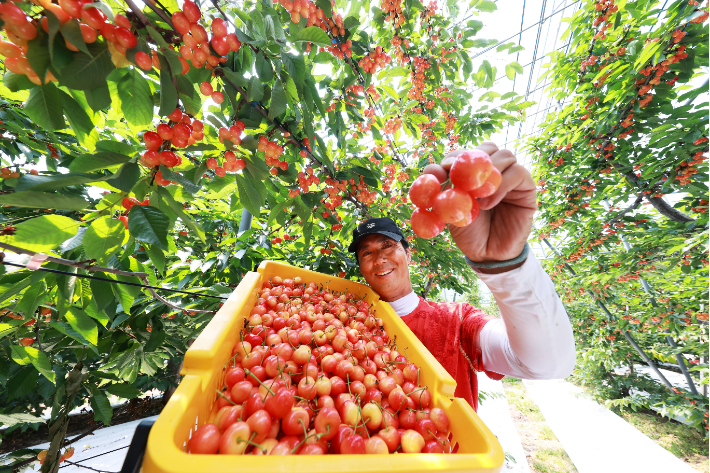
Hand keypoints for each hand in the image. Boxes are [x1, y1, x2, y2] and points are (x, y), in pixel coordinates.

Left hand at [441, 142, 536, 269]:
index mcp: (474, 172)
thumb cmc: (469, 232)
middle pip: (487, 147)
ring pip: (505, 155)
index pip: (467, 152)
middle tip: (460, 176)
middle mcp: (494, 171)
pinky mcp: (526, 187)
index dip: (455, 156)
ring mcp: (511, 177)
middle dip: (472, 159)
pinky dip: (501, 185)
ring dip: (488, 172)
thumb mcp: (450, 210)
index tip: (444, 168)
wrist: (488, 254)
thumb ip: (442, 190)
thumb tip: (431, 169)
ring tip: (476, 196)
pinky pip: (518, 173)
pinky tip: (488, 204)